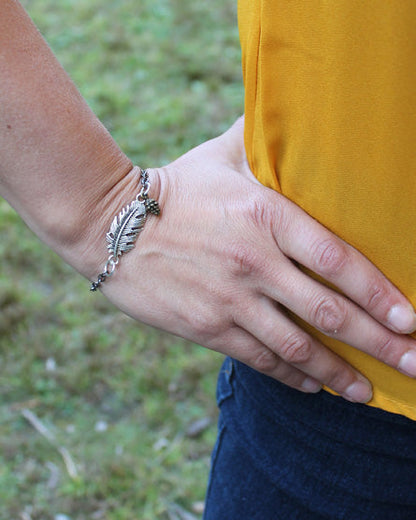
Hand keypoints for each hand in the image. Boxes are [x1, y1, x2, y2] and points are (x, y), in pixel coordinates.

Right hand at [95, 117, 415, 402]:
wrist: (112, 225)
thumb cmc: (175, 187)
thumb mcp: (222, 155)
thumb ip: (264, 141)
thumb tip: (301, 112)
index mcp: (265, 216)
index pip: (338, 261)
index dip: (379, 294)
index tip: (410, 319)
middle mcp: (255, 263)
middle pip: (329, 312)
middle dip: (378, 343)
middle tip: (413, 364)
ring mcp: (231, 300)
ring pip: (299, 347)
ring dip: (340, 373)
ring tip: (369, 392)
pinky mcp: (207, 327)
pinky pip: (261, 358)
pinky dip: (293, 376)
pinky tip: (316, 387)